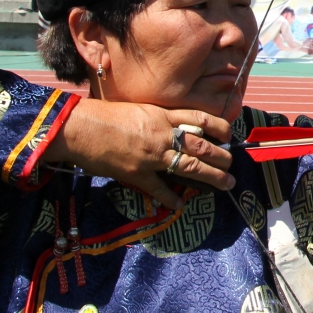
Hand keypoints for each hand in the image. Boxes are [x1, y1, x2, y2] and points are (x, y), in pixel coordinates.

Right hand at [45, 100, 235, 203]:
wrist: (79, 128)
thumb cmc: (103, 115)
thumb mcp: (137, 110)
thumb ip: (157, 119)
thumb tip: (172, 127)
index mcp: (162, 115)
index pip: (200, 119)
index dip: (219, 127)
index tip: (228, 134)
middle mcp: (162, 134)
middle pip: (201, 146)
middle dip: (221, 157)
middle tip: (232, 164)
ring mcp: (152, 155)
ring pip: (190, 166)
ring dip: (212, 176)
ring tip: (225, 183)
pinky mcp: (138, 174)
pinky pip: (160, 188)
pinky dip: (171, 197)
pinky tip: (181, 203)